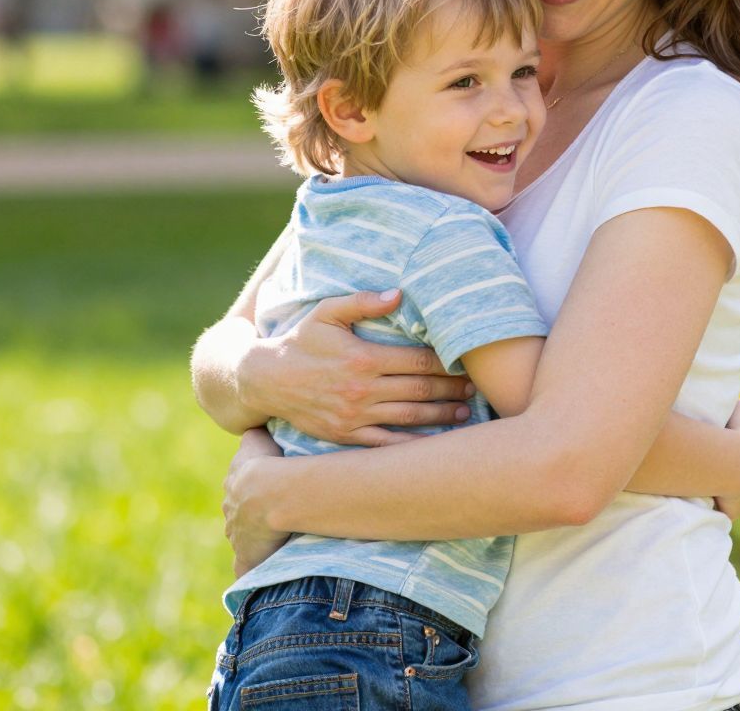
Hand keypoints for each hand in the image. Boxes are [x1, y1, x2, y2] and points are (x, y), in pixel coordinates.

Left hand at [224, 429, 290, 576]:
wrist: (269, 494)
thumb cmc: (270, 464)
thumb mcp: (258, 439)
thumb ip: (254, 433)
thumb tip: (254, 426)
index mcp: (234, 485)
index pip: (240, 486)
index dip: (254, 487)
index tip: (268, 487)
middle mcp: (230, 510)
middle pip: (239, 513)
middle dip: (251, 515)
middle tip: (275, 514)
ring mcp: (236, 535)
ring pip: (243, 537)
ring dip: (256, 539)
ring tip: (277, 539)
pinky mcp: (246, 556)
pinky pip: (246, 566)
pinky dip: (250, 569)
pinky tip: (258, 573)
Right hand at [237, 290, 473, 445]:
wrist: (263, 381)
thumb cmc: (300, 341)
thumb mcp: (325, 313)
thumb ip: (361, 301)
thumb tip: (398, 293)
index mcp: (363, 357)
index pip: (419, 361)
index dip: (449, 363)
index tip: (469, 363)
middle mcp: (362, 389)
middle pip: (420, 389)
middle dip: (452, 389)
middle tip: (477, 389)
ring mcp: (354, 416)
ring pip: (409, 418)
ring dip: (441, 416)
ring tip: (466, 412)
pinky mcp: (346, 436)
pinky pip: (387, 444)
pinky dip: (413, 446)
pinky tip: (435, 445)